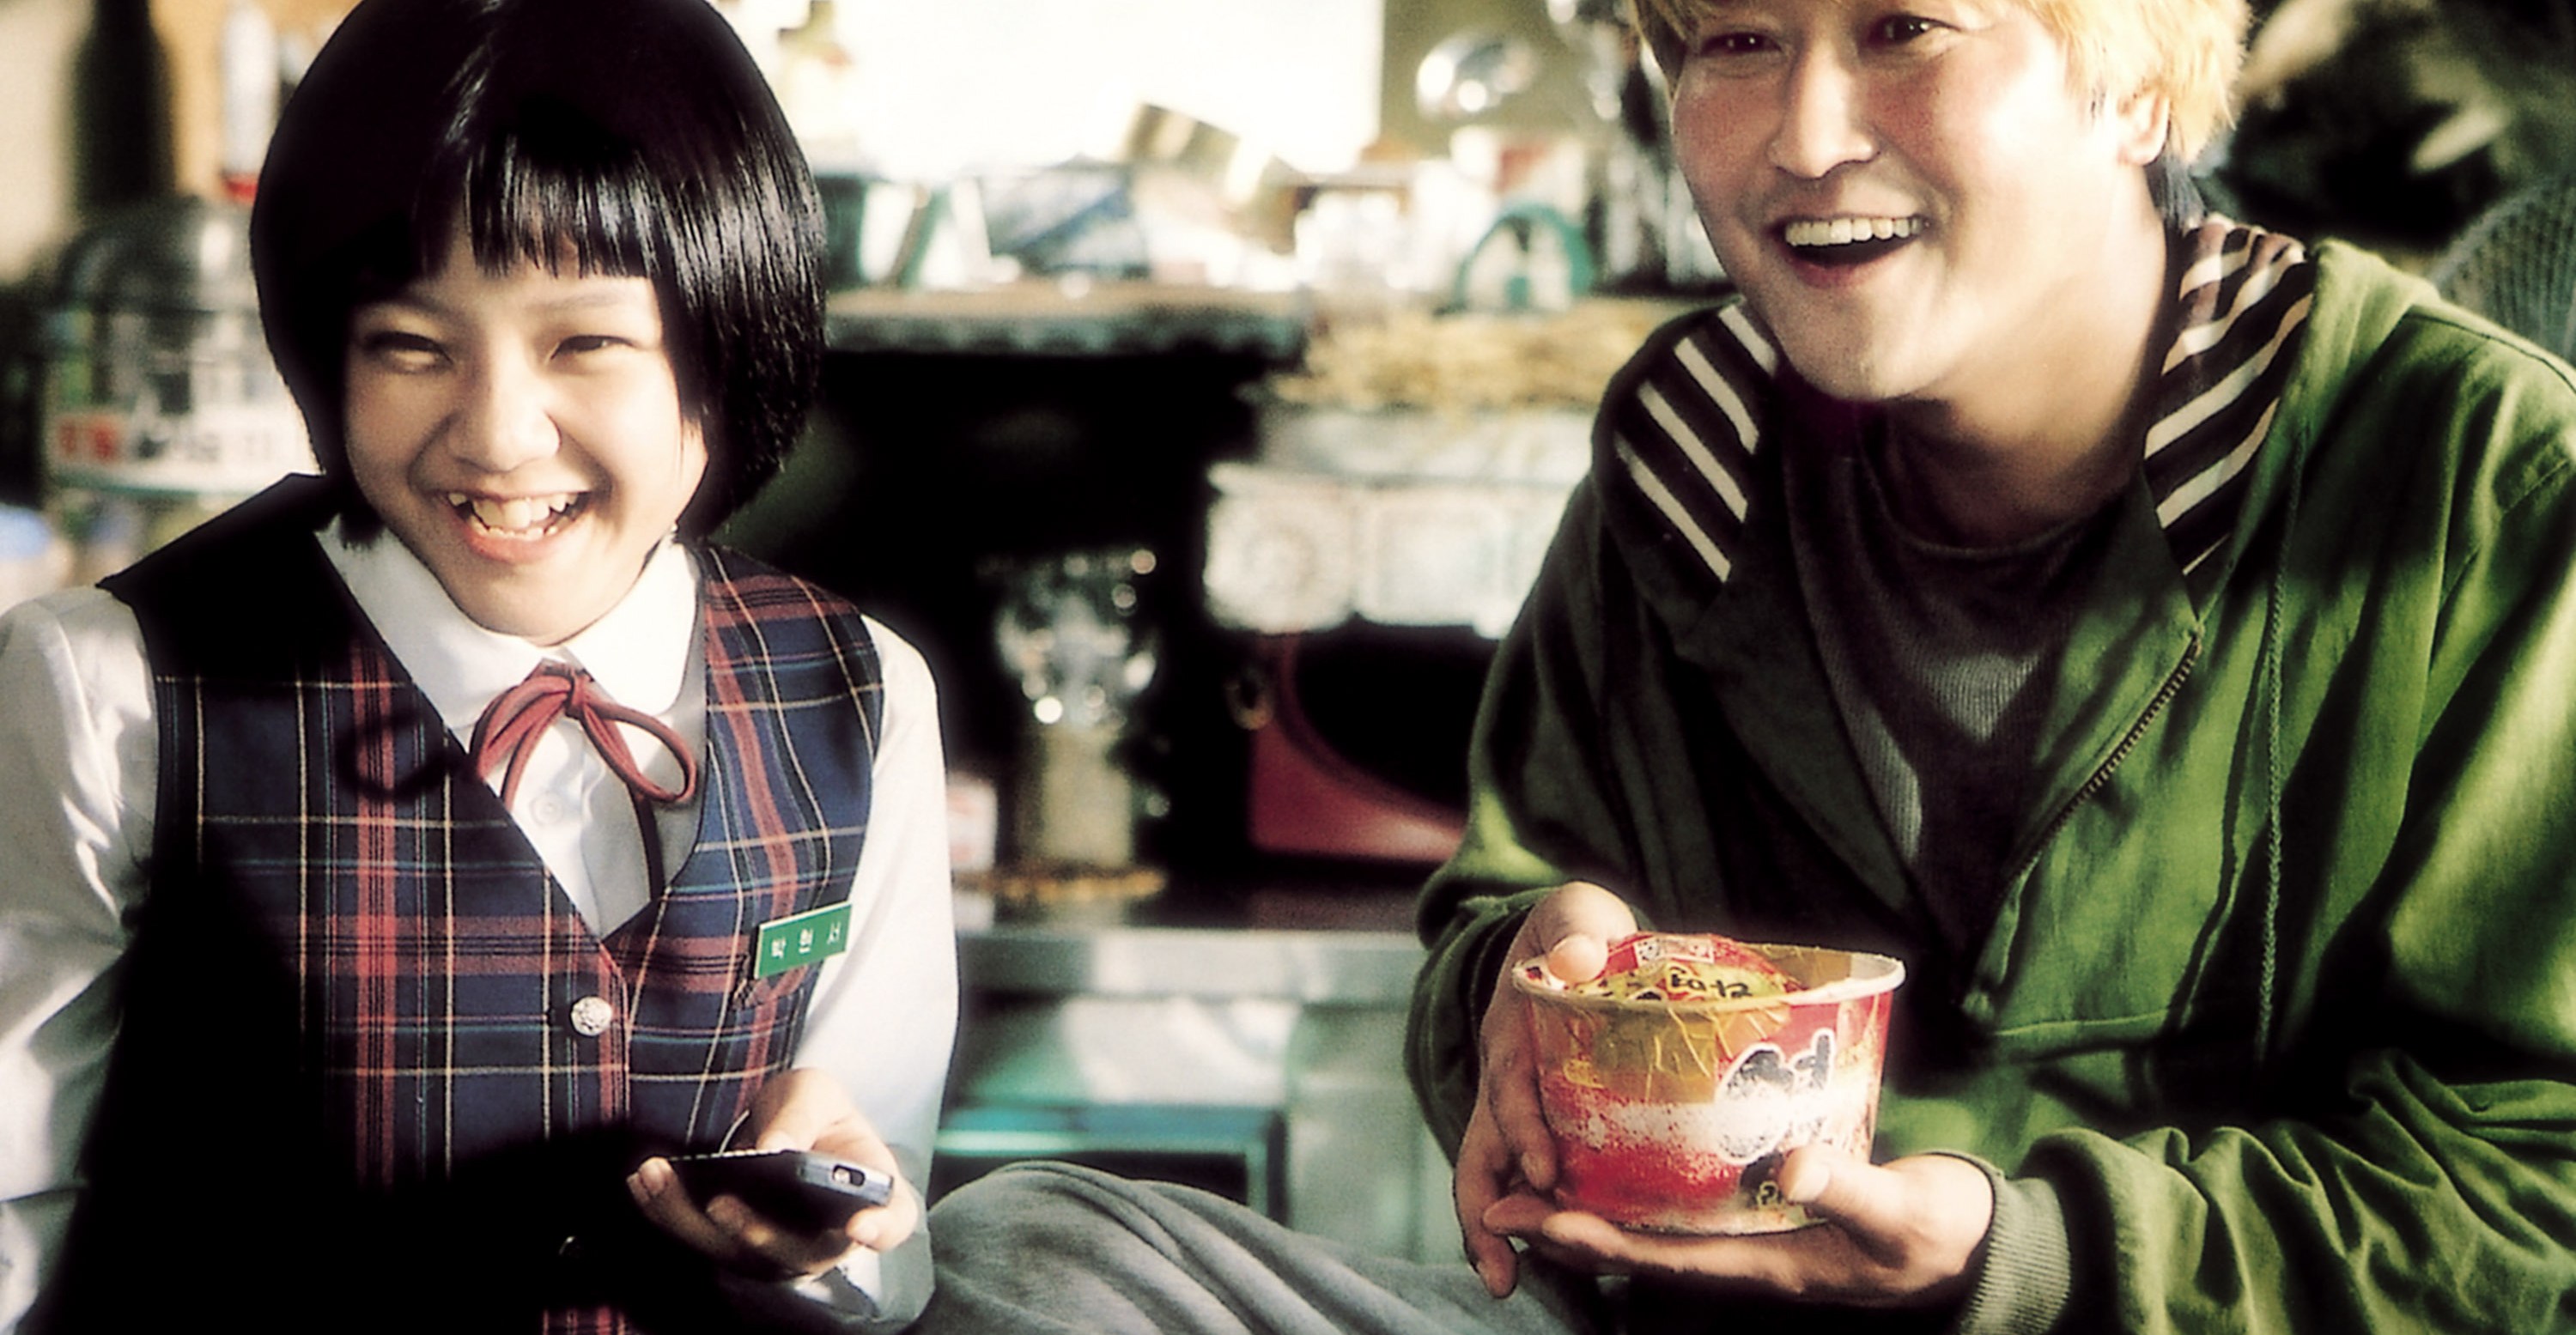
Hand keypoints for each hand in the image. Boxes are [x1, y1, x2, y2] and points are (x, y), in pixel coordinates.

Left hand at [627, 1067, 919, 1279]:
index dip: (879, 1228)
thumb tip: (774, 1146)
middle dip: (758, 1233)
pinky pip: (704, 1242)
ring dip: (692, 1221)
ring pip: (741, 1254)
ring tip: (657, 1175)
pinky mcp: (736, 1247)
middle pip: (802, 1253)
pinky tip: (645, 1179)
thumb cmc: (814, 1113)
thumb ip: (803, 1113)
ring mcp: (783, 1250)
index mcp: (873, 1197)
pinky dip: (669, 1213)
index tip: (859, 1225)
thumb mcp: (816, 1092)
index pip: (890, 1223)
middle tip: (720, 1203)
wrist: (782, 1126)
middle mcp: (831, 1237)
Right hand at [1455, 880, 1637, 1296]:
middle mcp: (1503, 1077)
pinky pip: (1527, 1172)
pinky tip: (1566, 1253)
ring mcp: (1516, 1102)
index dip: (1523, 1133)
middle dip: (1483, 1216)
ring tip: (1510, 1283)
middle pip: (1480, 1153)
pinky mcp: (1541, 1118)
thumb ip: (1578, 932)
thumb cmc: (1577, 929)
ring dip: (1502, 1228)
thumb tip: (1574, 958)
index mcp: (1510, 1032)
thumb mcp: (1577, 916)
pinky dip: (1534, 1214)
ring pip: (1497, 1173)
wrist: (1564, 933)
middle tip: (1499, 1275)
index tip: (1547, 1173)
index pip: (1509, 1090)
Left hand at [1484, 1144, 1993, 1309]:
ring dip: (1592, 1205)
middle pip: (1635, 1246)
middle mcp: (1741, 1254)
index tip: (1534, 1219)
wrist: (1969, 1244)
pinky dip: (1642, 1183)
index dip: (1593, 1240)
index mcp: (1763, 1266)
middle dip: (1566, 1228)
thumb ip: (1846, 1189)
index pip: (1659, 1257)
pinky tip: (1615, 1148)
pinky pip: (1685, 1203)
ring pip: (1652, 1226)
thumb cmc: (1936, 1232)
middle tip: (1497, 1201)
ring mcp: (1748, 1235)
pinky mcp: (1761, 1209)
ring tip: (1531, 1176)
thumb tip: (1788, 1170)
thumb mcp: (1897, 1211)